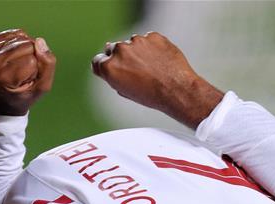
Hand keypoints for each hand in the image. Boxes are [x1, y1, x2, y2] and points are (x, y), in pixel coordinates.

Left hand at [0, 28, 55, 115]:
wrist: (4, 98)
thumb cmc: (25, 93)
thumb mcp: (42, 87)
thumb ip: (48, 65)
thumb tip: (40, 41)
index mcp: (5, 78)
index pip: (32, 60)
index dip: (37, 68)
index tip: (28, 79)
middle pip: (27, 45)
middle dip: (33, 56)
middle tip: (26, 71)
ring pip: (22, 37)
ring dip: (28, 48)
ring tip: (21, 63)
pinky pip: (15, 33)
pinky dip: (21, 42)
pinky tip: (17, 54)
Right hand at [91, 32, 223, 128]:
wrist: (177, 90)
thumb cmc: (152, 95)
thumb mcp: (126, 91)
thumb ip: (113, 75)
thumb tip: (109, 62)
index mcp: (110, 67)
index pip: (98, 60)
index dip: (105, 66)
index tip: (113, 69)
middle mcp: (120, 51)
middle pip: (114, 49)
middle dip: (122, 58)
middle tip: (136, 70)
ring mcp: (137, 41)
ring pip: (132, 44)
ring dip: (138, 52)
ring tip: (151, 68)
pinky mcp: (152, 36)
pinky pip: (148, 40)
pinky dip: (152, 48)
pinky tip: (159, 61)